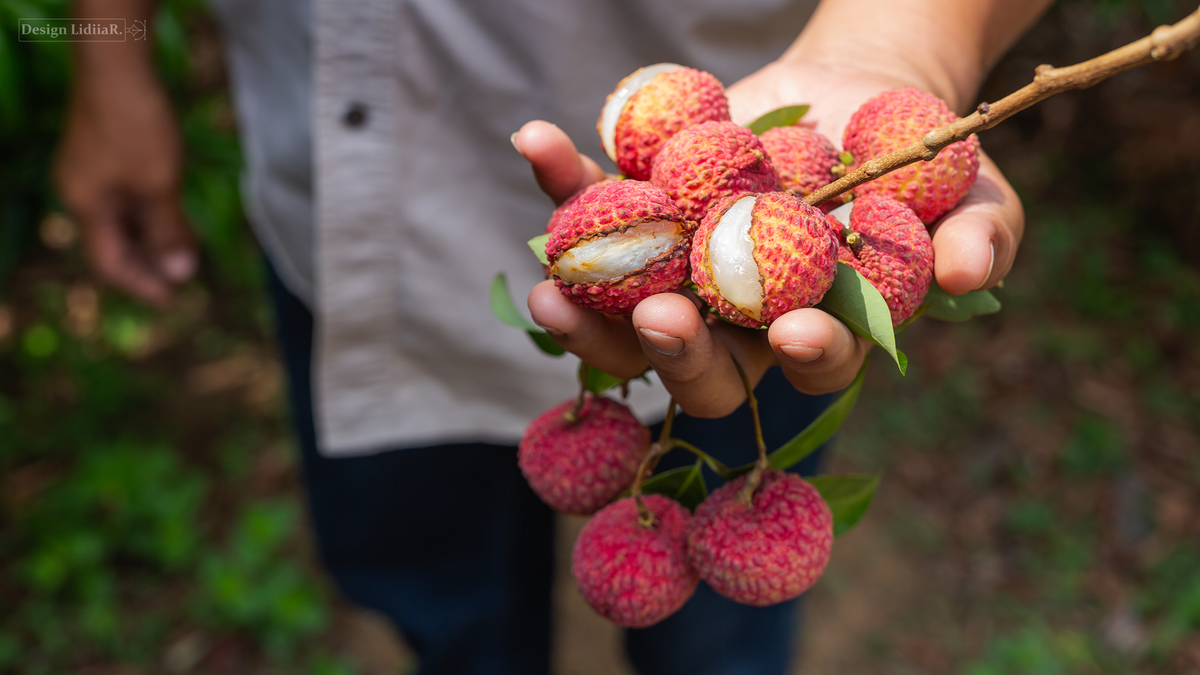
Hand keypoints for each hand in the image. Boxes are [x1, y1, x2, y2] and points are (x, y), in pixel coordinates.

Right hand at [55, 71, 196, 306]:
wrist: (118, 64)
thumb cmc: (135, 126)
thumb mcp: (159, 184)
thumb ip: (168, 230)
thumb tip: (180, 273)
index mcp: (85, 206)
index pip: (110, 263)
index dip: (142, 284)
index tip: (173, 300)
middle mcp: (81, 193)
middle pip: (114, 244)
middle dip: (148, 265)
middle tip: (182, 282)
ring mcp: (90, 173)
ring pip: (122, 220)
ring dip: (153, 239)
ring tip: (186, 254)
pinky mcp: (103, 155)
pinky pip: (125, 197)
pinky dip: (150, 213)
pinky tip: (175, 218)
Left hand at [516, 60, 1022, 417]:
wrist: (857, 94)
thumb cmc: (922, 163)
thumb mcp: (972, 194)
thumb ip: (979, 237)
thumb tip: (965, 275)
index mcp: (818, 332)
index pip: (810, 364)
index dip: (805, 357)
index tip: (796, 331)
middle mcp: (740, 320)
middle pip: (699, 364)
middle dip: (676, 353)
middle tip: (658, 321)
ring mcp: (683, 272)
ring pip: (622, 311)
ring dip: (586, 306)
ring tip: (552, 282)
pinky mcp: (643, 215)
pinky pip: (592, 207)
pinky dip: (562, 179)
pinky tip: (538, 140)